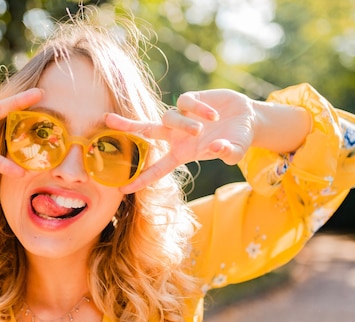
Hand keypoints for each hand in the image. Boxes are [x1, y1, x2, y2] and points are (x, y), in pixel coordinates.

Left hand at [106, 89, 256, 192]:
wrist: (248, 119)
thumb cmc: (238, 140)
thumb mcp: (236, 151)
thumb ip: (227, 153)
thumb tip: (218, 148)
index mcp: (182, 153)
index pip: (157, 169)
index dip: (141, 180)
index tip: (122, 190)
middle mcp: (176, 135)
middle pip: (145, 130)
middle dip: (127, 126)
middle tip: (106, 121)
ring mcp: (181, 116)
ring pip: (168, 117)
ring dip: (185, 123)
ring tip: (207, 124)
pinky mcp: (190, 99)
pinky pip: (185, 102)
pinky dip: (199, 108)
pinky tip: (214, 113)